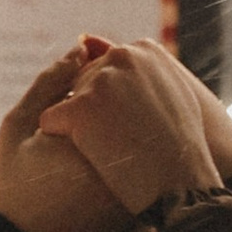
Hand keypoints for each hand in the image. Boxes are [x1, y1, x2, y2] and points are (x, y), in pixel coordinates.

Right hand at [0, 48, 131, 231]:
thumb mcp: (17, 129)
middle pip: (132, 118)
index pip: (112, 94)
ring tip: (77, 174)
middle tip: (68, 156)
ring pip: (140, 146)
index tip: (59, 129)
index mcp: (91, 140)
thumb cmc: (13, 192)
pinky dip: (127, 172)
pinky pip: (144, 177)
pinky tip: (92, 190)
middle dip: (109, 120)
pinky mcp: (139, 214)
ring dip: (121, 143)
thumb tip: (79, 47)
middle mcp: (121, 166)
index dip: (87, 100)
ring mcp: (134, 193)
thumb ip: (47, 83)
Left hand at [41, 44, 231, 214]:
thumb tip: (101, 45)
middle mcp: (122, 56)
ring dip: (78, 126)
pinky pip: (50, 119)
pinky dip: (60, 140)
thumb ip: (145, 69)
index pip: (108, 67)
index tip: (130, 125)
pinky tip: (86, 158)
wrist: (180, 185)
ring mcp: (100, 81)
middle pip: (84, 80)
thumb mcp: (175, 95)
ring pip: (67, 99)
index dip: (113, 102)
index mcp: (146, 49)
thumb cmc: (180, 147)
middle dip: (92, 110)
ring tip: (110, 150)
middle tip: (120, 141)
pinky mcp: (80, 107)